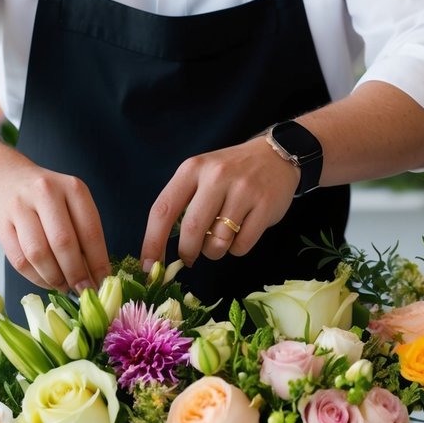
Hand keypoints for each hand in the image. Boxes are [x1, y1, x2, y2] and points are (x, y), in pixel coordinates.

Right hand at [0, 163, 110, 292]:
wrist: (6, 178)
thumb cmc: (47, 197)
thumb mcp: (72, 203)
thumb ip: (84, 233)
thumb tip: (95, 275)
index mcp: (72, 188)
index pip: (90, 231)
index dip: (98, 262)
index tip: (102, 283)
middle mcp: (45, 193)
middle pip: (63, 243)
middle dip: (76, 274)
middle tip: (83, 291)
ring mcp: (19, 207)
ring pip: (38, 254)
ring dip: (54, 278)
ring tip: (64, 287)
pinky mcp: (0, 224)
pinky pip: (19, 260)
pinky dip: (35, 277)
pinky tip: (46, 281)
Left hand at [140, 137, 299, 271]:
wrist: (275, 156)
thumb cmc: (230, 173)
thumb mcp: (201, 175)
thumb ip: (182, 204)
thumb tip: (161, 251)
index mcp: (192, 168)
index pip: (163, 210)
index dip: (152, 242)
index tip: (148, 266)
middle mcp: (216, 177)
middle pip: (191, 231)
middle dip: (187, 252)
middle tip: (189, 258)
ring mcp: (243, 191)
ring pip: (217, 242)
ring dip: (215, 251)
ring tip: (221, 236)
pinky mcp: (265, 206)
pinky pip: (241, 246)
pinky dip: (237, 248)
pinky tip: (241, 233)